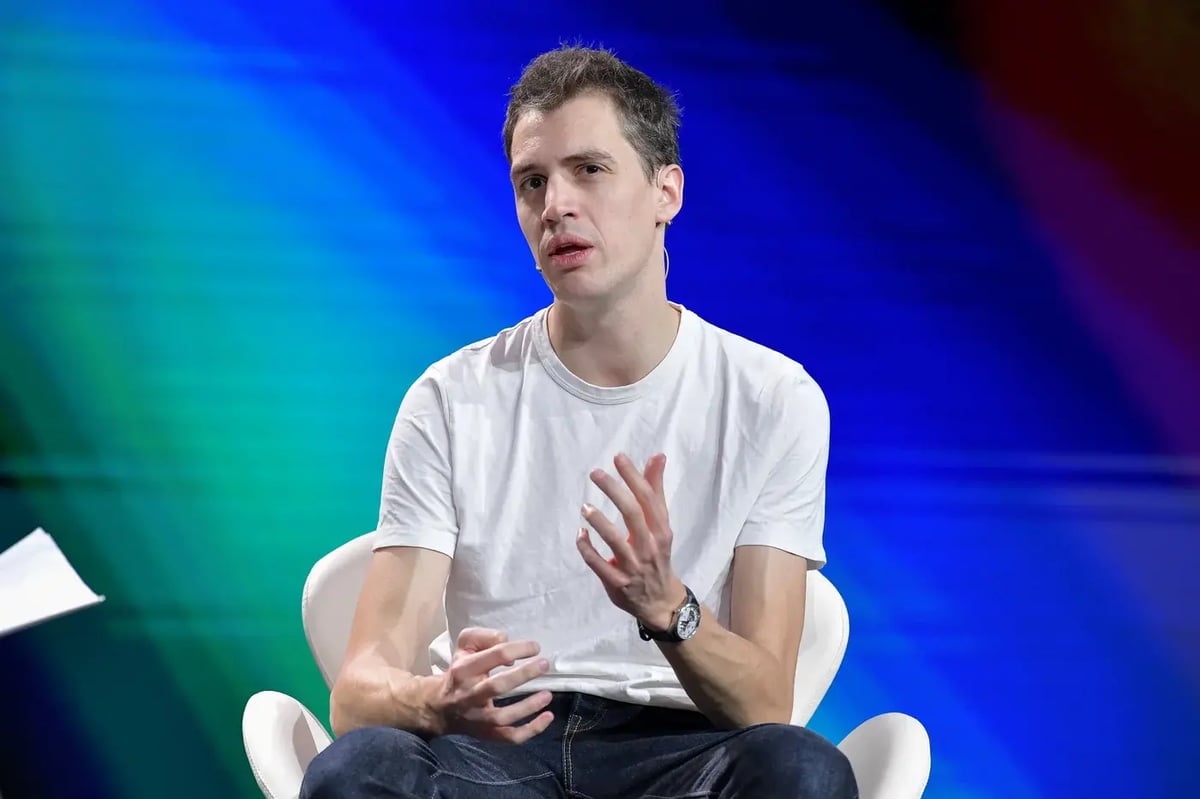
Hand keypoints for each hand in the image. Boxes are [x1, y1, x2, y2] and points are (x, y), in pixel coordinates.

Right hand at [428, 627, 553, 741]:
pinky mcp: (486, 733)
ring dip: (528, 706)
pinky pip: (509, 737)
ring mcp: (477, 718)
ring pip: (503, 716)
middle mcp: (469, 694)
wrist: (439, 707)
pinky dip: (530, 730)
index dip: (519, 649)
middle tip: (544, 664)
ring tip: (548, 694)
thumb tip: (508, 648)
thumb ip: (485, 637)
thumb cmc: (460, 671)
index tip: (535, 648)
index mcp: (464, 669)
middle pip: (498, 686)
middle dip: (523, 674)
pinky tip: (547, 718)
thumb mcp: (465, 645)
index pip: (495, 655)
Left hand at [576, 452, 685, 630]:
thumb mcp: (660, 524)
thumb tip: (658, 456)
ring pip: (616, 541)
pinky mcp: (618, 583)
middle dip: (615, 491)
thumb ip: (655, 490)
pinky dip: (588, 549)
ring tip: (585, 506)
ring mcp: (633, 566)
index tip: (618, 457)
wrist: (661, 601)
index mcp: (661, 530)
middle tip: (595, 473)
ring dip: (599, 522)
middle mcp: (649, 546)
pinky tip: (580, 535)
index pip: (648, 498)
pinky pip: (599, 565)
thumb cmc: (657, 554)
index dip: (634, 476)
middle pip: (633, 514)